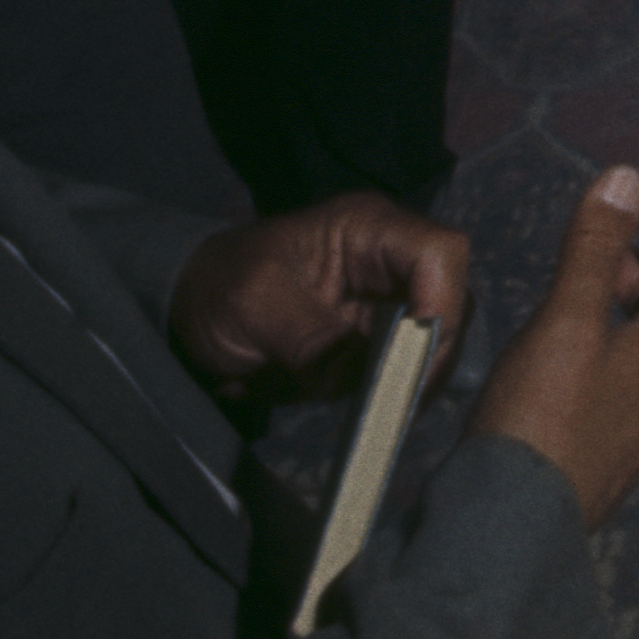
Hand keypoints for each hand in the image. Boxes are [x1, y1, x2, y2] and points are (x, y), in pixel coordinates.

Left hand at [165, 191, 468, 396]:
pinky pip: (407, 368)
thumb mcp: (254, 305)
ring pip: (438, 340)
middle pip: (451, 300)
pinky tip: (373, 410)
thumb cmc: (217, 289)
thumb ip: (310, 337)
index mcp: (367, 229)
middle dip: (431, 351)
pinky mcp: (375, 342)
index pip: (440, 252)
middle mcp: (390, 262)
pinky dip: (396, 393)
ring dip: (413, 377)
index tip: (413, 361)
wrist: (187, 314)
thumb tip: (362, 377)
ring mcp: (386, 304)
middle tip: (394, 399)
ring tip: (378, 408)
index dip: (442, 303)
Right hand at [463, 165, 638, 531]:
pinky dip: (603, 360)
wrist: (507, 533)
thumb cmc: (540, 421)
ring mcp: (638, 438)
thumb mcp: (566, 320)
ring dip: (624, 319)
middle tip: (603, 259)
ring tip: (572, 306)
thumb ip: (595, 250)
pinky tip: (555, 369)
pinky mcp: (603, 466)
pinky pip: (621, 397)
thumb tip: (627, 178)